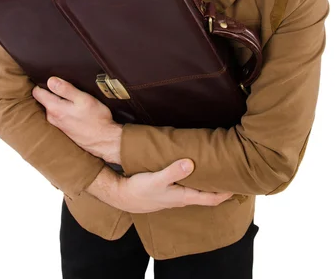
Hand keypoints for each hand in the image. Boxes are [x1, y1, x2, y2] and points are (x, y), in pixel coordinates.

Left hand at [32, 77, 122, 163]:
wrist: (104, 140)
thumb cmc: (96, 119)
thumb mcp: (83, 99)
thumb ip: (66, 89)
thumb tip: (50, 80)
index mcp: (55, 109)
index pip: (37, 92)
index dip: (42, 83)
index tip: (52, 78)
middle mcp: (52, 118)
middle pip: (44, 99)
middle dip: (52, 92)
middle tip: (67, 88)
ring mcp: (57, 125)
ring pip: (52, 107)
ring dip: (59, 102)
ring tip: (73, 99)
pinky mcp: (63, 129)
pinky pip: (58, 115)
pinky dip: (64, 110)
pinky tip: (75, 110)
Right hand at [87, 159, 232, 212]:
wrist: (123, 196)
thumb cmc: (140, 190)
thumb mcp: (156, 180)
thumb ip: (173, 171)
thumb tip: (191, 163)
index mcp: (183, 196)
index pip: (211, 198)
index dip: (226, 193)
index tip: (240, 186)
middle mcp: (182, 198)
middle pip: (208, 195)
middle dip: (221, 187)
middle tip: (234, 176)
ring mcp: (176, 195)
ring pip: (198, 190)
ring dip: (209, 183)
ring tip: (219, 172)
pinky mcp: (169, 190)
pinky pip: (188, 186)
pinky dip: (197, 180)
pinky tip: (196, 171)